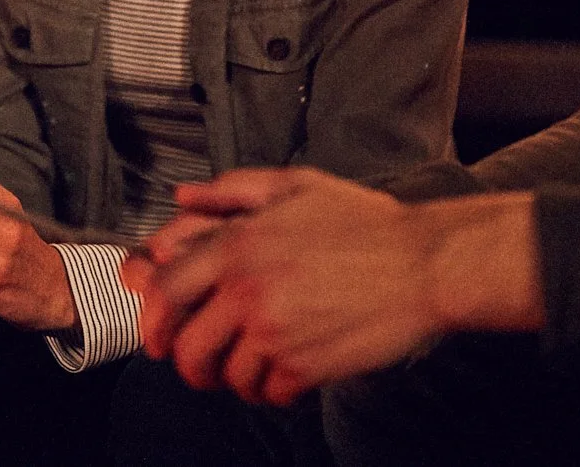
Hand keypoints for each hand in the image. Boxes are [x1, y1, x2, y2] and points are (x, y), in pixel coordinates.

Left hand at [121, 169, 541, 406]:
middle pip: (188, 346)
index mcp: (238, 243)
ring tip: (252, 370)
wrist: (425, 264)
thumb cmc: (366, 223)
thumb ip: (232, 190)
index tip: (158, 334)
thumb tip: (184, 198)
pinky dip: (272, 391)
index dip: (153, 317)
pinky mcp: (304, 365)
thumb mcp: (296, 186)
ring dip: (234, 379)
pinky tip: (288, 376)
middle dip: (187, 363)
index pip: (167, 289)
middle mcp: (247, 288)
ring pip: (226, 375)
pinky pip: (267, 392)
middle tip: (200, 368)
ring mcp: (274, 330)